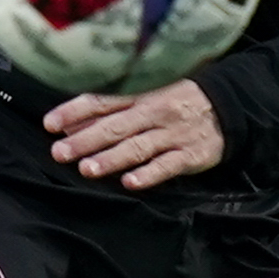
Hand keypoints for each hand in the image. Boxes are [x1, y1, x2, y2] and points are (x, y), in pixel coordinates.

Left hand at [46, 79, 225, 189]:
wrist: (229, 107)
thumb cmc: (176, 102)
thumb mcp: (145, 96)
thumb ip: (108, 110)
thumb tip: (68, 124)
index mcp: (140, 94)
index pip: (102, 100)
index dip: (74, 111)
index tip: (49, 124)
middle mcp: (154, 111)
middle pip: (115, 126)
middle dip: (85, 140)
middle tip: (60, 152)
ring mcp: (173, 133)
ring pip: (138, 146)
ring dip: (112, 158)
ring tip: (87, 169)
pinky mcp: (190, 154)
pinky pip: (168, 165)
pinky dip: (149, 174)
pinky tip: (130, 182)